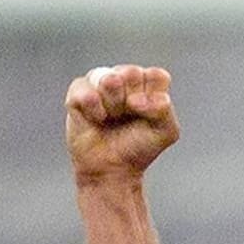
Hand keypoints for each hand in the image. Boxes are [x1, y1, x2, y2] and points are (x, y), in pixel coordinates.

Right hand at [64, 64, 180, 181]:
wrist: (111, 170)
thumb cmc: (138, 149)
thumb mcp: (165, 133)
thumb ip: (164, 109)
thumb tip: (137, 99)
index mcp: (148, 83)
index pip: (156, 76)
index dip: (152, 99)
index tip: (146, 117)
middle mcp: (125, 79)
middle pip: (132, 73)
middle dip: (130, 101)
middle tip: (125, 118)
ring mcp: (100, 83)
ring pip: (108, 78)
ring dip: (112, 103)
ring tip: (110, 118)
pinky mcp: (78, 92)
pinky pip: (85, 89)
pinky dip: (92, 107)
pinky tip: (96, 119)